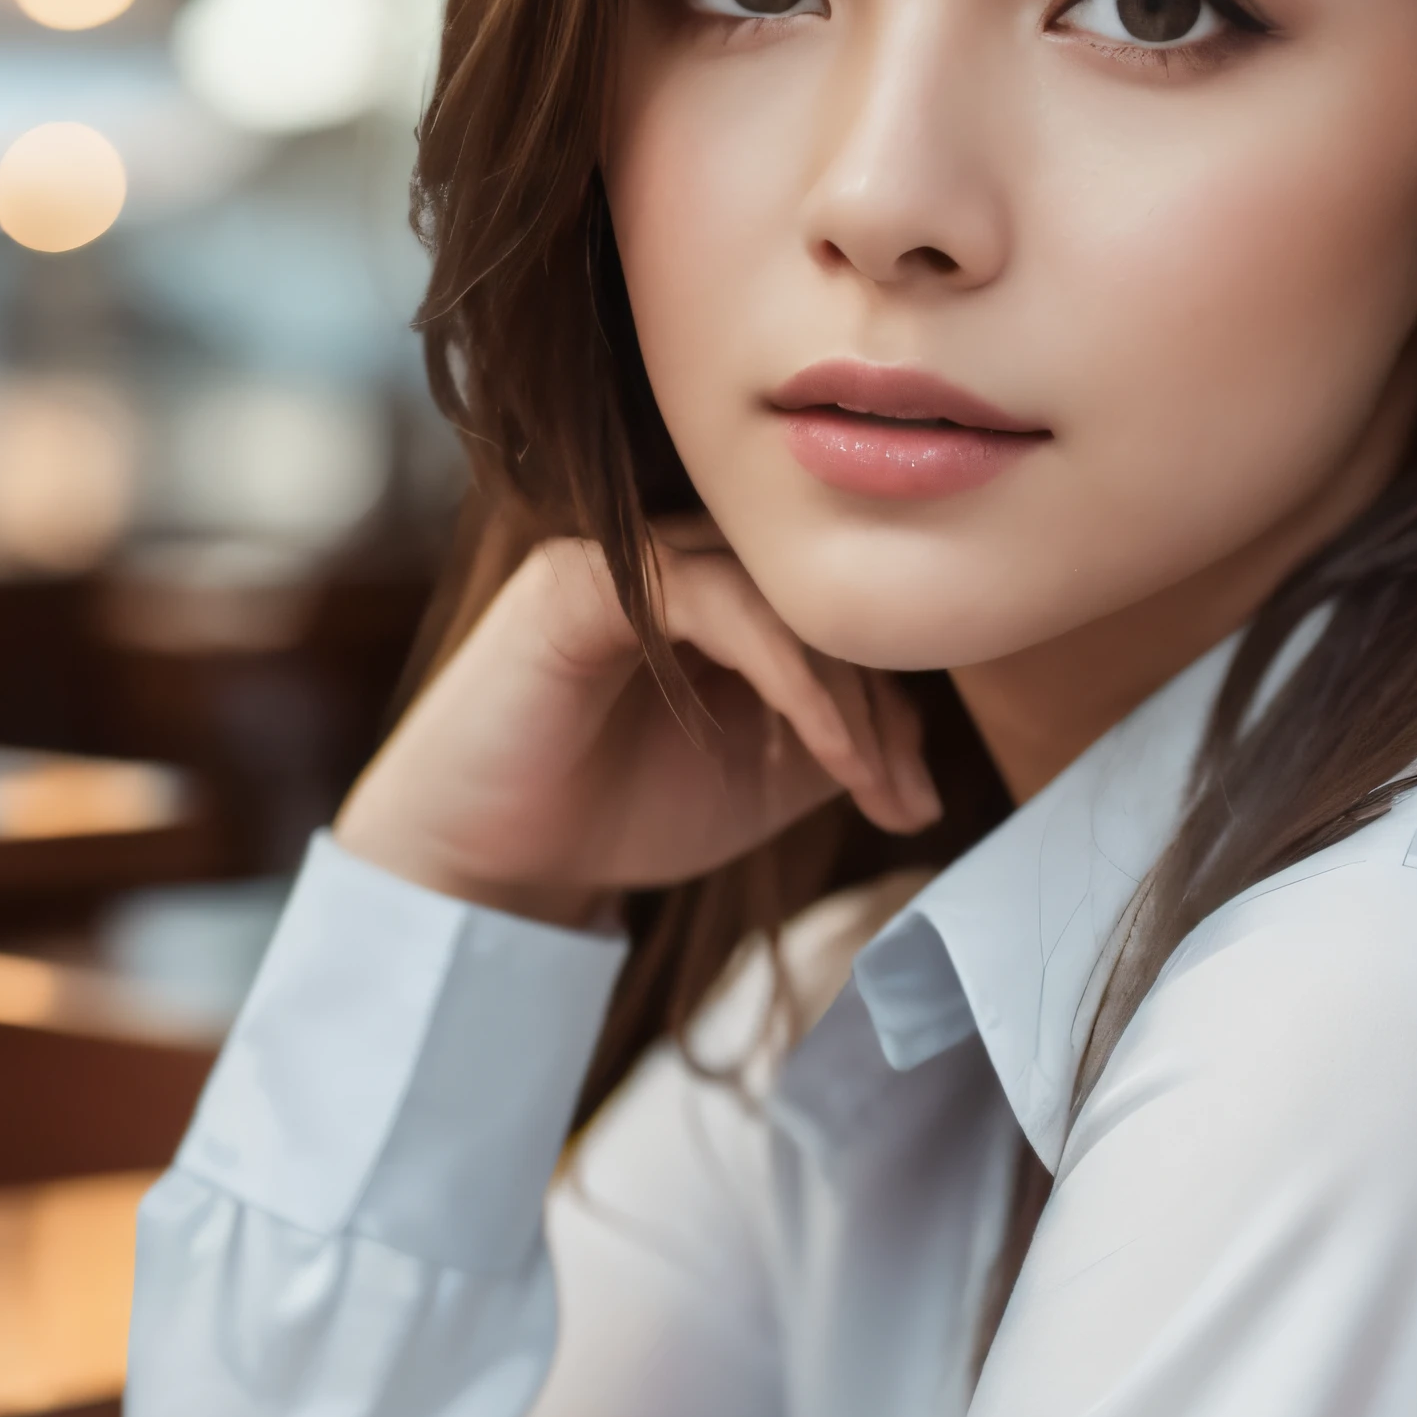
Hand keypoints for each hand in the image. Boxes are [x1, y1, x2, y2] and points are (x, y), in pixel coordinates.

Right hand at [334, 525, 941, 928]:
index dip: (896, 704)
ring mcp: (636, 557)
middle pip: (824, 595)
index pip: (842, 612)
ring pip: (782, 595)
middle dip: (880, 705)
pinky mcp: (590, 581)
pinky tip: (822, 750)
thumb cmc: (620, 812)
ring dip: (845, 697)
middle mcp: (686, 553)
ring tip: (864, 783)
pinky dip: (790, 677)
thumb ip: (841, 743)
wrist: (494, 864)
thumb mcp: (764, 780)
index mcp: (730, 588)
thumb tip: (922, 740)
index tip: (914, 801)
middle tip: (901, 798)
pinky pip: (722, 602)